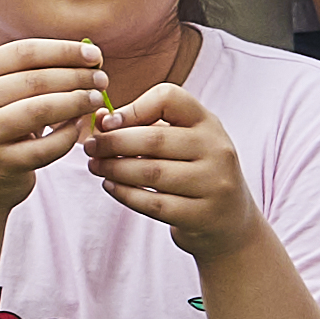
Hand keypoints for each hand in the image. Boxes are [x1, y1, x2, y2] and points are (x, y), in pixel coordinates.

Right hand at [0, 38, 112, 219]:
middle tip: (102, 80)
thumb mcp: (0, 96)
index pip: (25, 52)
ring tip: (96, 99)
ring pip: (42, 110)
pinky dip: (68, 135)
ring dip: (76, 102)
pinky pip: (47, 146)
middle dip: (77, 77)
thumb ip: (34, 74)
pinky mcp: (1, 163)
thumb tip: (87, 57)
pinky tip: (79, 128)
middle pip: (36, 79)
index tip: (95, 55)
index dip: (63, 50)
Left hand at [80, 73, 262, 258]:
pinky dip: (125, 194)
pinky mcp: (202, 215)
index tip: (109, 122)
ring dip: (114, 169)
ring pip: (151, 173)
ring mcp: (213, 183)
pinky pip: (154, 203)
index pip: (170, 98)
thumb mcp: (179, 141)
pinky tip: (110, 187)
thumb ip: (143, 127)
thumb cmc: (193, 171)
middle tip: (90, 147)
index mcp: (208, 122)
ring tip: (96, 166)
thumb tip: (99, 118)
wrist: (229, 220)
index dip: (134, 107)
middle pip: (154, 139)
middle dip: (112, 143)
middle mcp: (216, 149)